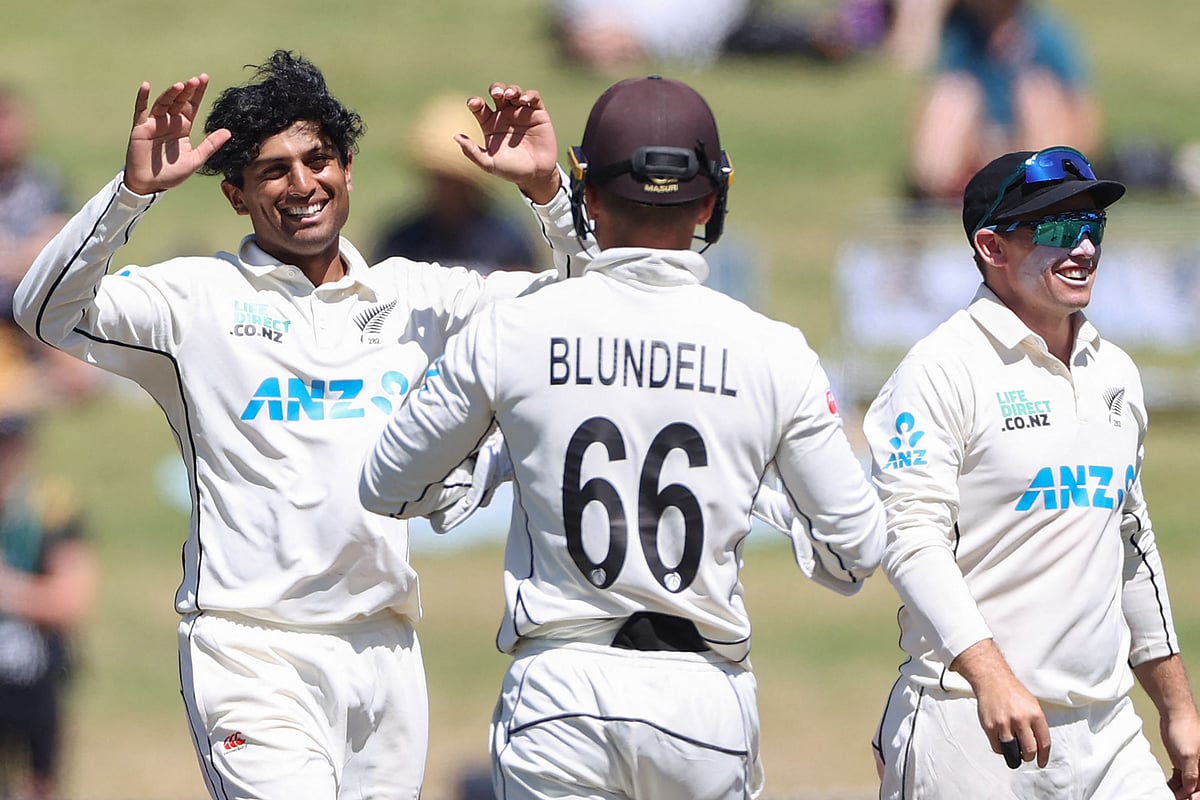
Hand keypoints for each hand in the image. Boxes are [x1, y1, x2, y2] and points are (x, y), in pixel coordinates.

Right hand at [123, 74, 230, 195]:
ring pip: (163, 103)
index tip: (204, 78)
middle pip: (179, 102)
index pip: (192, 106)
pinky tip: (146, 86)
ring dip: (171, 93)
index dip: (198, 93)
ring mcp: (154, 123)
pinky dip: (143, 98)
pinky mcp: (141, 127)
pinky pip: (141, 110)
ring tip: (180, 85)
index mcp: (183, 127)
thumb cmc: (172, 173)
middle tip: (196, 80)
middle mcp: (169, 122)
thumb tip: (228, 132)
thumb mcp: (196, 159)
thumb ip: (210, 145)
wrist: (150, 185)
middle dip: (187, 90)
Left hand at [457, 83, 560, 203]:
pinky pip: (534, 97)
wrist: (535, 176)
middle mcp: (505, 115)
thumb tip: (455, 137)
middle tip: (496, 94)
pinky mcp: (539, 114)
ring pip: (514, 91)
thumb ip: (472, 152)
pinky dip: (528, 95)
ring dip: (511, 89)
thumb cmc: (510, 170)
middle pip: (497, 92)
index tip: (474, 104)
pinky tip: (523, 101)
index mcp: (490, 124)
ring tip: (508, 95)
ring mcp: (522, 113)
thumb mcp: (489, 163)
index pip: (480, 106)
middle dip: (495, 88)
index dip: (475, 102)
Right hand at [951, 639, 1050, 768]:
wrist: (992, 679)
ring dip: (1014, 755)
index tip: (1041, 762)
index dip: (1043, 757)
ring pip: (1012, 752)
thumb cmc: (1012, 691)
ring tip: (1014, 750)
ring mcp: (1004, 723)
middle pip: (1029, 751)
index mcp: (1035, 715)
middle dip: (1028, 757)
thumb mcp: (1032, 705)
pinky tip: (1002, 742)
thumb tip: (1039, 744)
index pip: (1044, 743)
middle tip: (1026, 755)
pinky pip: (997, 747)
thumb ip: (1036, 724)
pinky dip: (1001, 748)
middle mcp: (1021, 720)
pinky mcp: (990, 726)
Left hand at [1161, 706, 1199, 798]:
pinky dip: (1175, 783)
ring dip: (1180, 791)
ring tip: (1171, 795)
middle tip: (1177, 798)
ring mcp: (1190, 764)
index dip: (1195, 796)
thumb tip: (1191, 789)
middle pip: (1196, 787)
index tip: (1186, 799)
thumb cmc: (1185, 729)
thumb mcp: (1188, 755)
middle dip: (1187, 795)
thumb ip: (1191, 774)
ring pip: (1188, 783)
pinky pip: (1180, 776)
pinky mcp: (1180, 760)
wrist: (1174, 713)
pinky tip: (1168, 787)